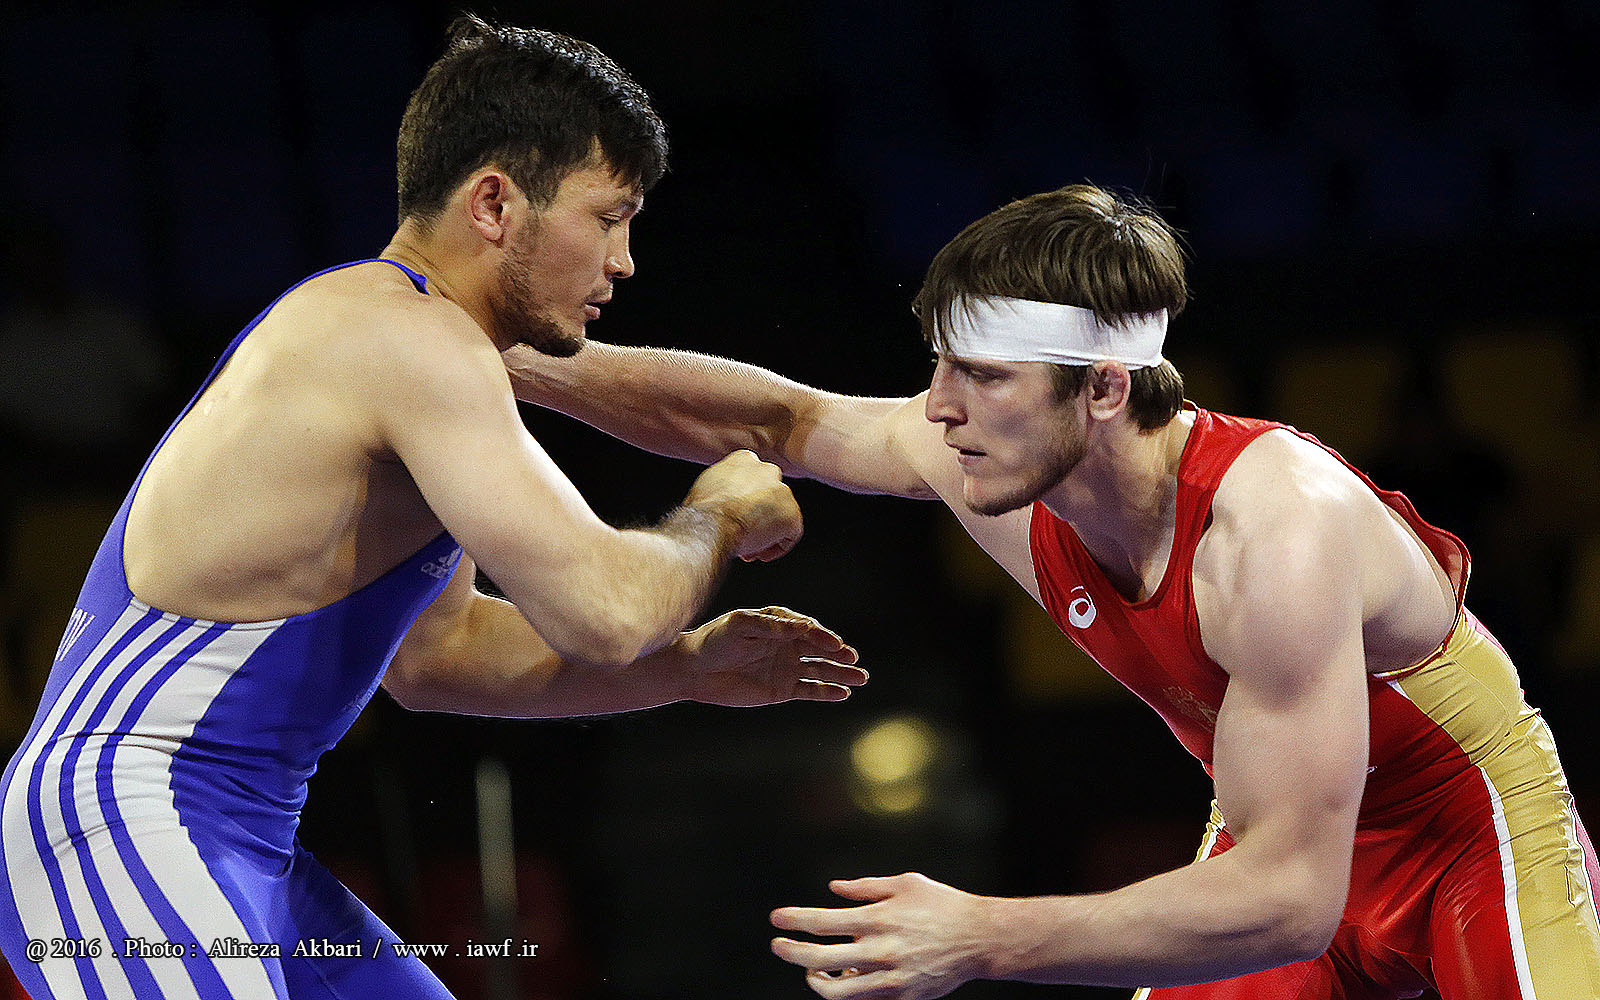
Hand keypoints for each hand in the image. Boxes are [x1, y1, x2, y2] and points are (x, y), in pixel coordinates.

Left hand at [675, 607, 864, 706]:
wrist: (694, 670)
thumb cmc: (714, 640)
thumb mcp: (740, 625)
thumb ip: (771, 626)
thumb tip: (803, 625)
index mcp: (779, 624)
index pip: (807, 629)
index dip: (822, 636)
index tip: (834, 644)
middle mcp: (787, 645)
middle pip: (820, 650)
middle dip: (839, 654)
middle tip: (854, 660)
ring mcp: (786, 667)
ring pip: (820, 670)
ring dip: (841, 674)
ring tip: (861, 678)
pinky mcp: (782, 689)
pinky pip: (810, 690)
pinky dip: (826, 692)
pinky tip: (843, 693)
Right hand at [686, 450, 802, 561]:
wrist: (713, 523)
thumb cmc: (703, 510)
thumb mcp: (705, 488)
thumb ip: (721, 489)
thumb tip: (720, 501)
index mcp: (744, 460)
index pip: (750, 481)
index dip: (743, 503)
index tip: (736, 515)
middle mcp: (767, 471)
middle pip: (766, 499)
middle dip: (756, 518)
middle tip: (744, 534)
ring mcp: (783, 492)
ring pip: (778, 517)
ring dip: (765, 534)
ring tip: (749, 548)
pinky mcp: (793, 514)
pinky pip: (790, 535)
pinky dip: (777, 547)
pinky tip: (761, 554)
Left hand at [770, 874, 991, 999]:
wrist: (980, 939)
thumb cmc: (941, 905)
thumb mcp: (905, 884)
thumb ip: (865, 887)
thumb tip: (833, 889)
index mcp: (878, 918)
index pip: (822, 922)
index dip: (794, 920)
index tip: (776, 918)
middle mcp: (880, 950)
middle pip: (819, 959)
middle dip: (790, 952)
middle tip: (777, 945)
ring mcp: (890, 978)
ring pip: (837, 991)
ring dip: (815, 980)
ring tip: (810, 969)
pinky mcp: (901, 996)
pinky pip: (862, 999)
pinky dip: (846, 989)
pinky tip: (842, 976)